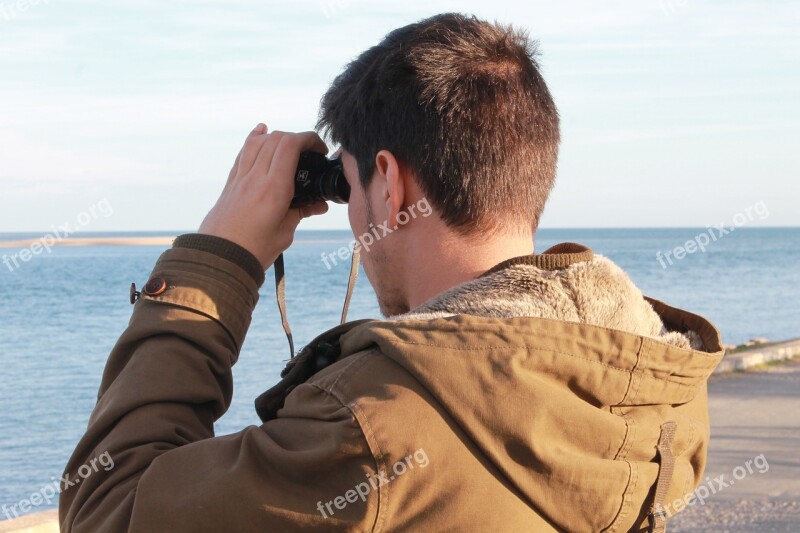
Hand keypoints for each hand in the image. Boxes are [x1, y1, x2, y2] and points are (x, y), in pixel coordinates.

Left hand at [199, 123, 329, 268]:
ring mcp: (241, 178)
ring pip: (258, 142)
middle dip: (298, 138)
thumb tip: (318, 204)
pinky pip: (243, 153)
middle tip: (310, 152)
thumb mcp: (285, 233)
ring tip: (290, 144)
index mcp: (274, 188)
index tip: (320, 150)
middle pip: (276, 139)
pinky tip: (261, 132)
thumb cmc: (254, 250)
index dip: (309, 140)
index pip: (291, 146)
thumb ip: (301, 212)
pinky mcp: (231, 183)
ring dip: (277, 137)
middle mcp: (255, 177)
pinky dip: (254, 139)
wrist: (219, 259)